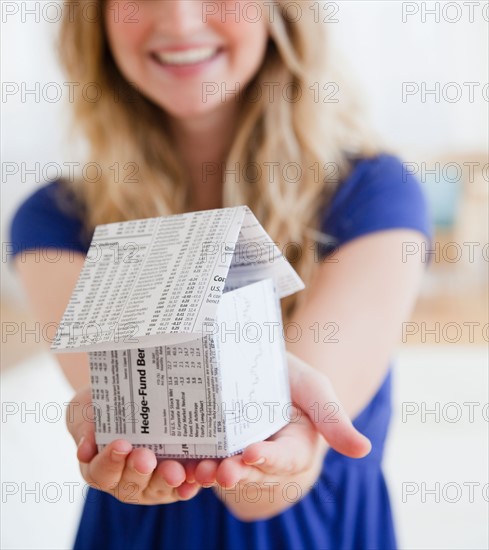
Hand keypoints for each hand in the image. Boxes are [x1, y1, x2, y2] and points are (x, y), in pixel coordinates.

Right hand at [66, 385, 201, 504]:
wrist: (132, 397)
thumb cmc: (103, 406)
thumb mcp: (87, 408)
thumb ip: (85, 425)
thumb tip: (83, 450)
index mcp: (99, 467)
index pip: (100, 472)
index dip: (109, 461)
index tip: (120, 444)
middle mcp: (124, 481)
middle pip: (131, 484)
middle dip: (139, 471)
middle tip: (145, 458)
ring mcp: (151, 483)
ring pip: (158, 487)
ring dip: (167, 479)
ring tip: (175, 470)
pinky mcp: (176, 479)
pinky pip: (183, 485)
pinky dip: (189, 484)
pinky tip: (194, 479)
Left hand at [189, 352, 370, 490]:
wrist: (256, 367)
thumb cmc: (290, 377)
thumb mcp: (313, 389)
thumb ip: (333, 418)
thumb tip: (363, 450)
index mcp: (294, 447)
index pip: (287, 458)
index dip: (271, 459)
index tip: (253, 453)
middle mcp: (265, 458)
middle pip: (253, 473)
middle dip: (237, 474)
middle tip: (222, 471)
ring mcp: (236, 456)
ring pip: (226, 473)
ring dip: (211, 476)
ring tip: (197, 472)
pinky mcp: (212, 450)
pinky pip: (203, 463)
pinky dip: (190, 470)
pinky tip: (177, 468)